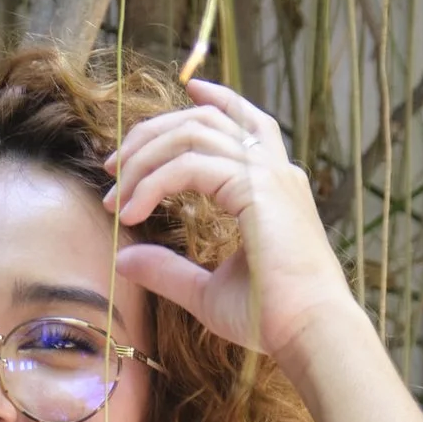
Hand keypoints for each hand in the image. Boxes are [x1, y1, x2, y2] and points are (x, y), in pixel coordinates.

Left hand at [101, 78, 359, 366]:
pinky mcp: (255, 188)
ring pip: (193, 134)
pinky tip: (132, 211)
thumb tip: (124, 257)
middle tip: (114, 166)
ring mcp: (268, 175)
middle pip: (207, 120)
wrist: (308, 332)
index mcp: (275, 186)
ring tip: (115, 196)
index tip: (187, 89)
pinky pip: (189, 165)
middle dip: (153, 135)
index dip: (217, 99)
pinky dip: (153, 182)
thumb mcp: (206, 291)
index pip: (245, 122)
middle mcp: (275, 172)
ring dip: (144, 158)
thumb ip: (167, 269)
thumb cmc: (270, 317)